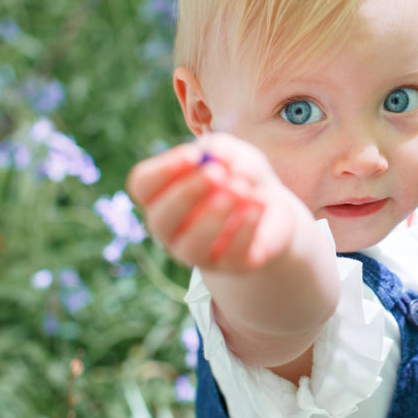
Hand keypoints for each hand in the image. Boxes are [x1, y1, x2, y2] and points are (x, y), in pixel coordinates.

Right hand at [126, 132, 312, 272]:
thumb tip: (216, 157)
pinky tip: (258, 205)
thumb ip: (225, 151)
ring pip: (192, 245)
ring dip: (214, 216)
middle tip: (216, 174)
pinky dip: (246, 227)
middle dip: (187, 194)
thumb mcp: (237, 155)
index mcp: (163, 195)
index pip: (143, 186)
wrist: (273, 208)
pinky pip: (232, 253)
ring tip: (239, 189)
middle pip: (160, 218)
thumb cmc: (242, 175)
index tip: (193, 155)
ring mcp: (198, 253)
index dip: (163, 170)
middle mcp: (172, 229)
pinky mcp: (232, 265)